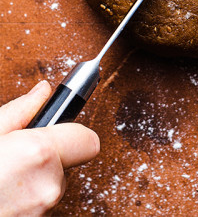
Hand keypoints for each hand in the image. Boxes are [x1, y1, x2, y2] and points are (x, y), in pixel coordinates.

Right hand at [0, 81, 99, 216]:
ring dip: (32, 181)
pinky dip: (22, 200)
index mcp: (37, 155)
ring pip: (51, 187)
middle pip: (67, 165)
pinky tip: (0, 196)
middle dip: (46, 158)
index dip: (71, 133)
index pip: (87, 140)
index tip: (56, 131)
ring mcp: (40, 212)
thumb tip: (42, 92)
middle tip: (13, 156)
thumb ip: (18, 112)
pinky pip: (38, 206)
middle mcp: (46, 187)